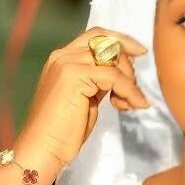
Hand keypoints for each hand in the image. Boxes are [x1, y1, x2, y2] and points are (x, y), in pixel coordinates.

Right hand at [14, 26, 149, 183]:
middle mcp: (63, 55)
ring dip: (129, 80)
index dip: (122, 41)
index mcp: (63, 58)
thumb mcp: (87, 97)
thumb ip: (100, 80)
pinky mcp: (74, 75)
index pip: (97, 36)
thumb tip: (124, 73)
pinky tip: (134, 104)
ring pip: (113, 58)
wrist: (43, 148)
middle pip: (108, 42)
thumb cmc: (64, 130)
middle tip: (132, 91)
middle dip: (128, 64)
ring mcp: (67, 63)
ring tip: (129, 103)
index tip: (141, 52)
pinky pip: (114, 76)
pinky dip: (129, 90)